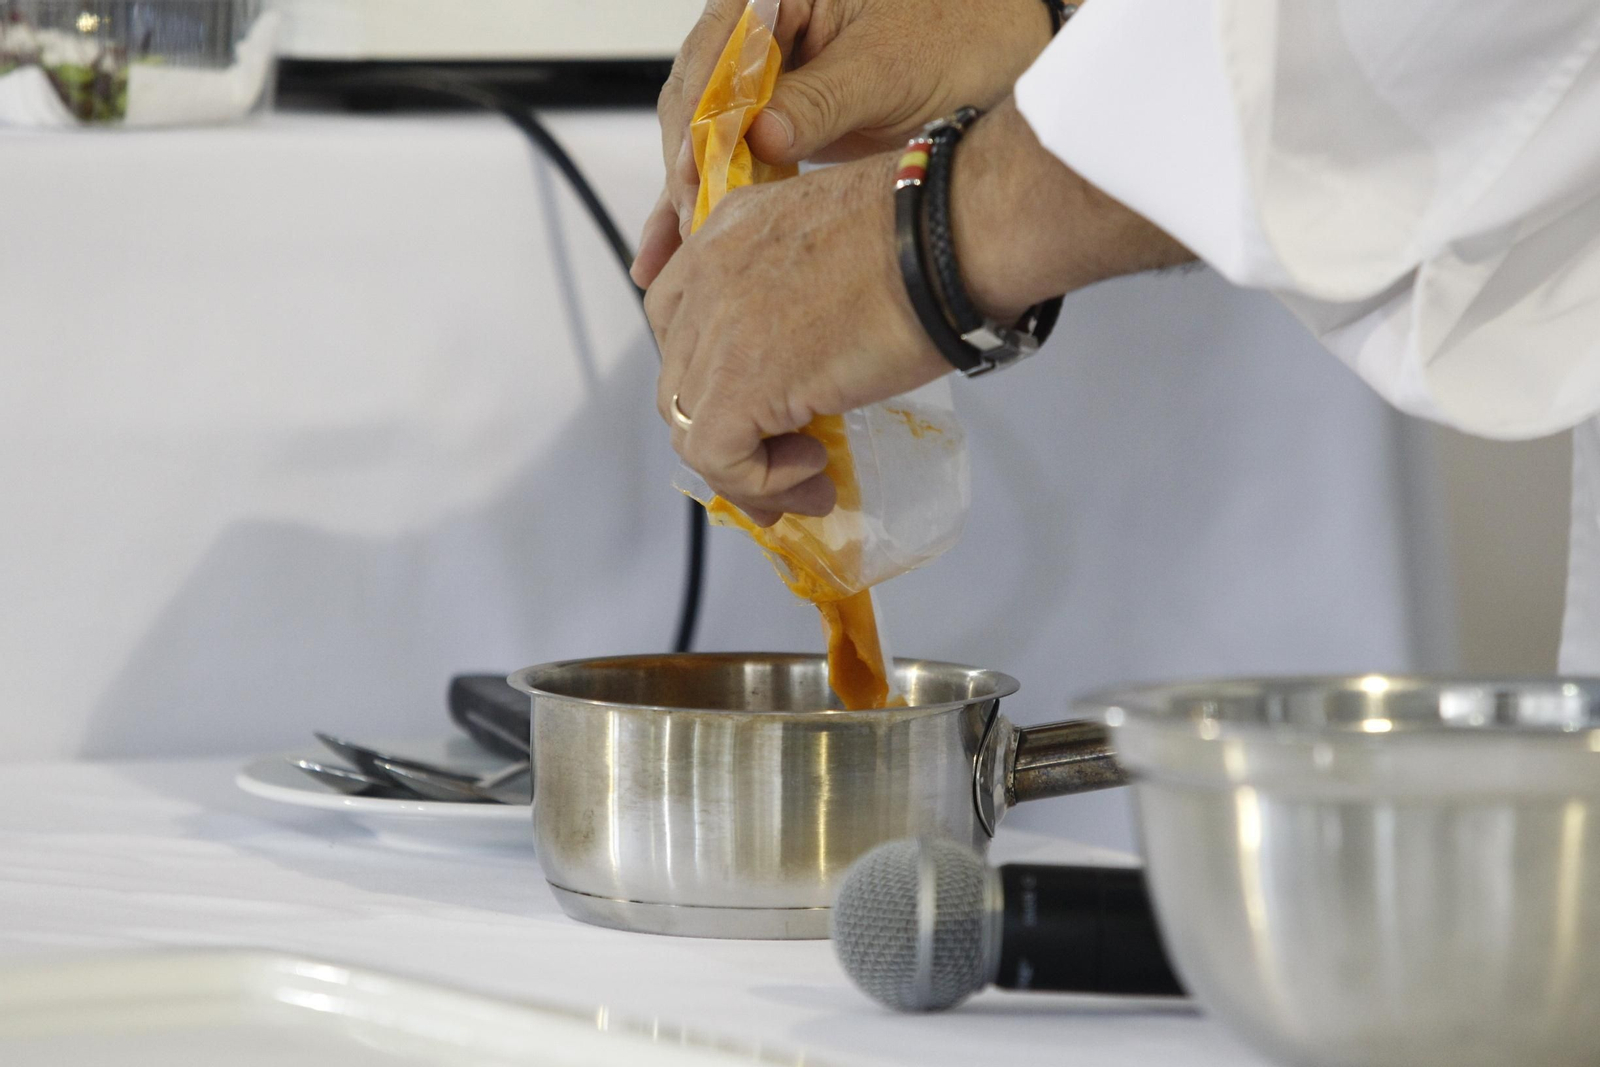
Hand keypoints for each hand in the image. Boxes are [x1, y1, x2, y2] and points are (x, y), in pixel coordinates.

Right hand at [631, 0, 1055, 287]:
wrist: (1013, 50)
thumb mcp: (890, 70)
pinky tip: (685, 245)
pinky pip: (736, 159)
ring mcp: (772, 76)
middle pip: (698, 101)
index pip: (713, 57)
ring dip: (688, 196)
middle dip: (686, 169)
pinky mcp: (785, 119)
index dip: (698, 123)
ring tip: (665, 259)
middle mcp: (765, 28)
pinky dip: (717, 202)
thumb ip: (822, 100)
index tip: (696, 178)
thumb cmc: (966, 33)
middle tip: (687, 228)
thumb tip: (760, 136)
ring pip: (708, 137)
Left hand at [647, 154, 948, 524]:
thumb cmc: (931, 235)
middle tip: (786, 466)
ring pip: (689, 424)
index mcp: (730, 229)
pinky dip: (761, 482)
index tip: (759, 410)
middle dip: (726, 432)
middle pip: (679, 377)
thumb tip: (815, 354)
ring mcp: (715, 328)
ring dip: (749, 468)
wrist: (953, 239)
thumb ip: (805, 284)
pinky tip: (815, 472)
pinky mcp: (738, 383)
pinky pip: (717, 457)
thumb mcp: (842, 243)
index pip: (680, 318)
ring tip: (812, 478)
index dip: (711, 375)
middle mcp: (707, 272)